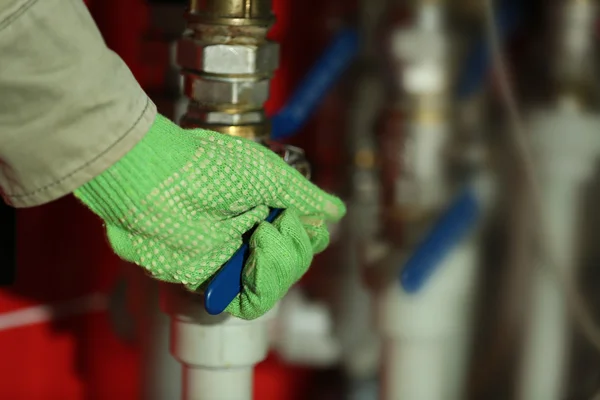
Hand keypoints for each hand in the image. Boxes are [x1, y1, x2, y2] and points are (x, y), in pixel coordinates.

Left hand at [75, 114, 344, 318]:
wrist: (158, 182)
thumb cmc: (211, 168)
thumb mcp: (269, 174)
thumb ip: (305, 198)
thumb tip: (337, 211)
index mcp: (264, 205)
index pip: (304, 232)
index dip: (311, 232)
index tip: (303, 220)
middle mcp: (251, 232)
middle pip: (297, 259)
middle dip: (297, 243)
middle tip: (275, 222)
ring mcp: (233, 257)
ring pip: (280, 282)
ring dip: (280, 262)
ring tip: (259, 237)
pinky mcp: (213, 280)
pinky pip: (251, 302)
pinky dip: (262, 286)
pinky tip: (253, 263)